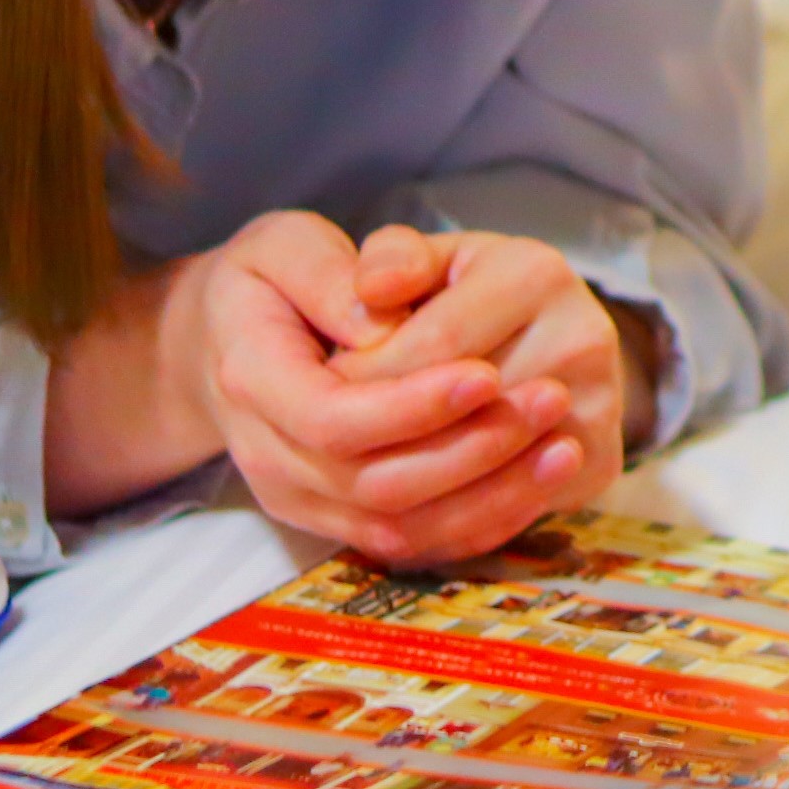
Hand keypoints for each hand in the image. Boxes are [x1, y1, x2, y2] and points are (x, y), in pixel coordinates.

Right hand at [144, 212, 567, 564]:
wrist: (227, 341)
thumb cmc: (270, 281)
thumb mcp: (285, 244)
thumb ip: (331, 274)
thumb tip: (383, 324)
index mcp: (251, 379)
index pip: (333, 419)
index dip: (413, 406)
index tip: (486, 372)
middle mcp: (268, 456)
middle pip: (375, 485)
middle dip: (472, 449)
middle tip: (552, 397)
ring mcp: (301, 499)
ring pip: (401, 528)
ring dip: (490, 494)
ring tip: (562, 443)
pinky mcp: (337, 521)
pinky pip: (415, 544)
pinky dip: (482, 520)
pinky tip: (540, 478)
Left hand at [324, 228, 650, 553]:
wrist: (543, 333)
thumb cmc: (464, 292)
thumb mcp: (425, 256)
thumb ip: (390, 259)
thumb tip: (370, 289)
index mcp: (537, 274)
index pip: (435, 346)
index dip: (366, 377)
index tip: (322, 387)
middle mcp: (584, 337)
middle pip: (462, 415)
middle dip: (383, 436)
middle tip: (330, 439)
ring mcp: (600, 406)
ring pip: (485, 477)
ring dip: (411, 487)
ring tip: (361, 470)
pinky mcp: (600, 463)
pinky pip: (510, 516)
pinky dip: (447, 523)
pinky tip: (402, 506)